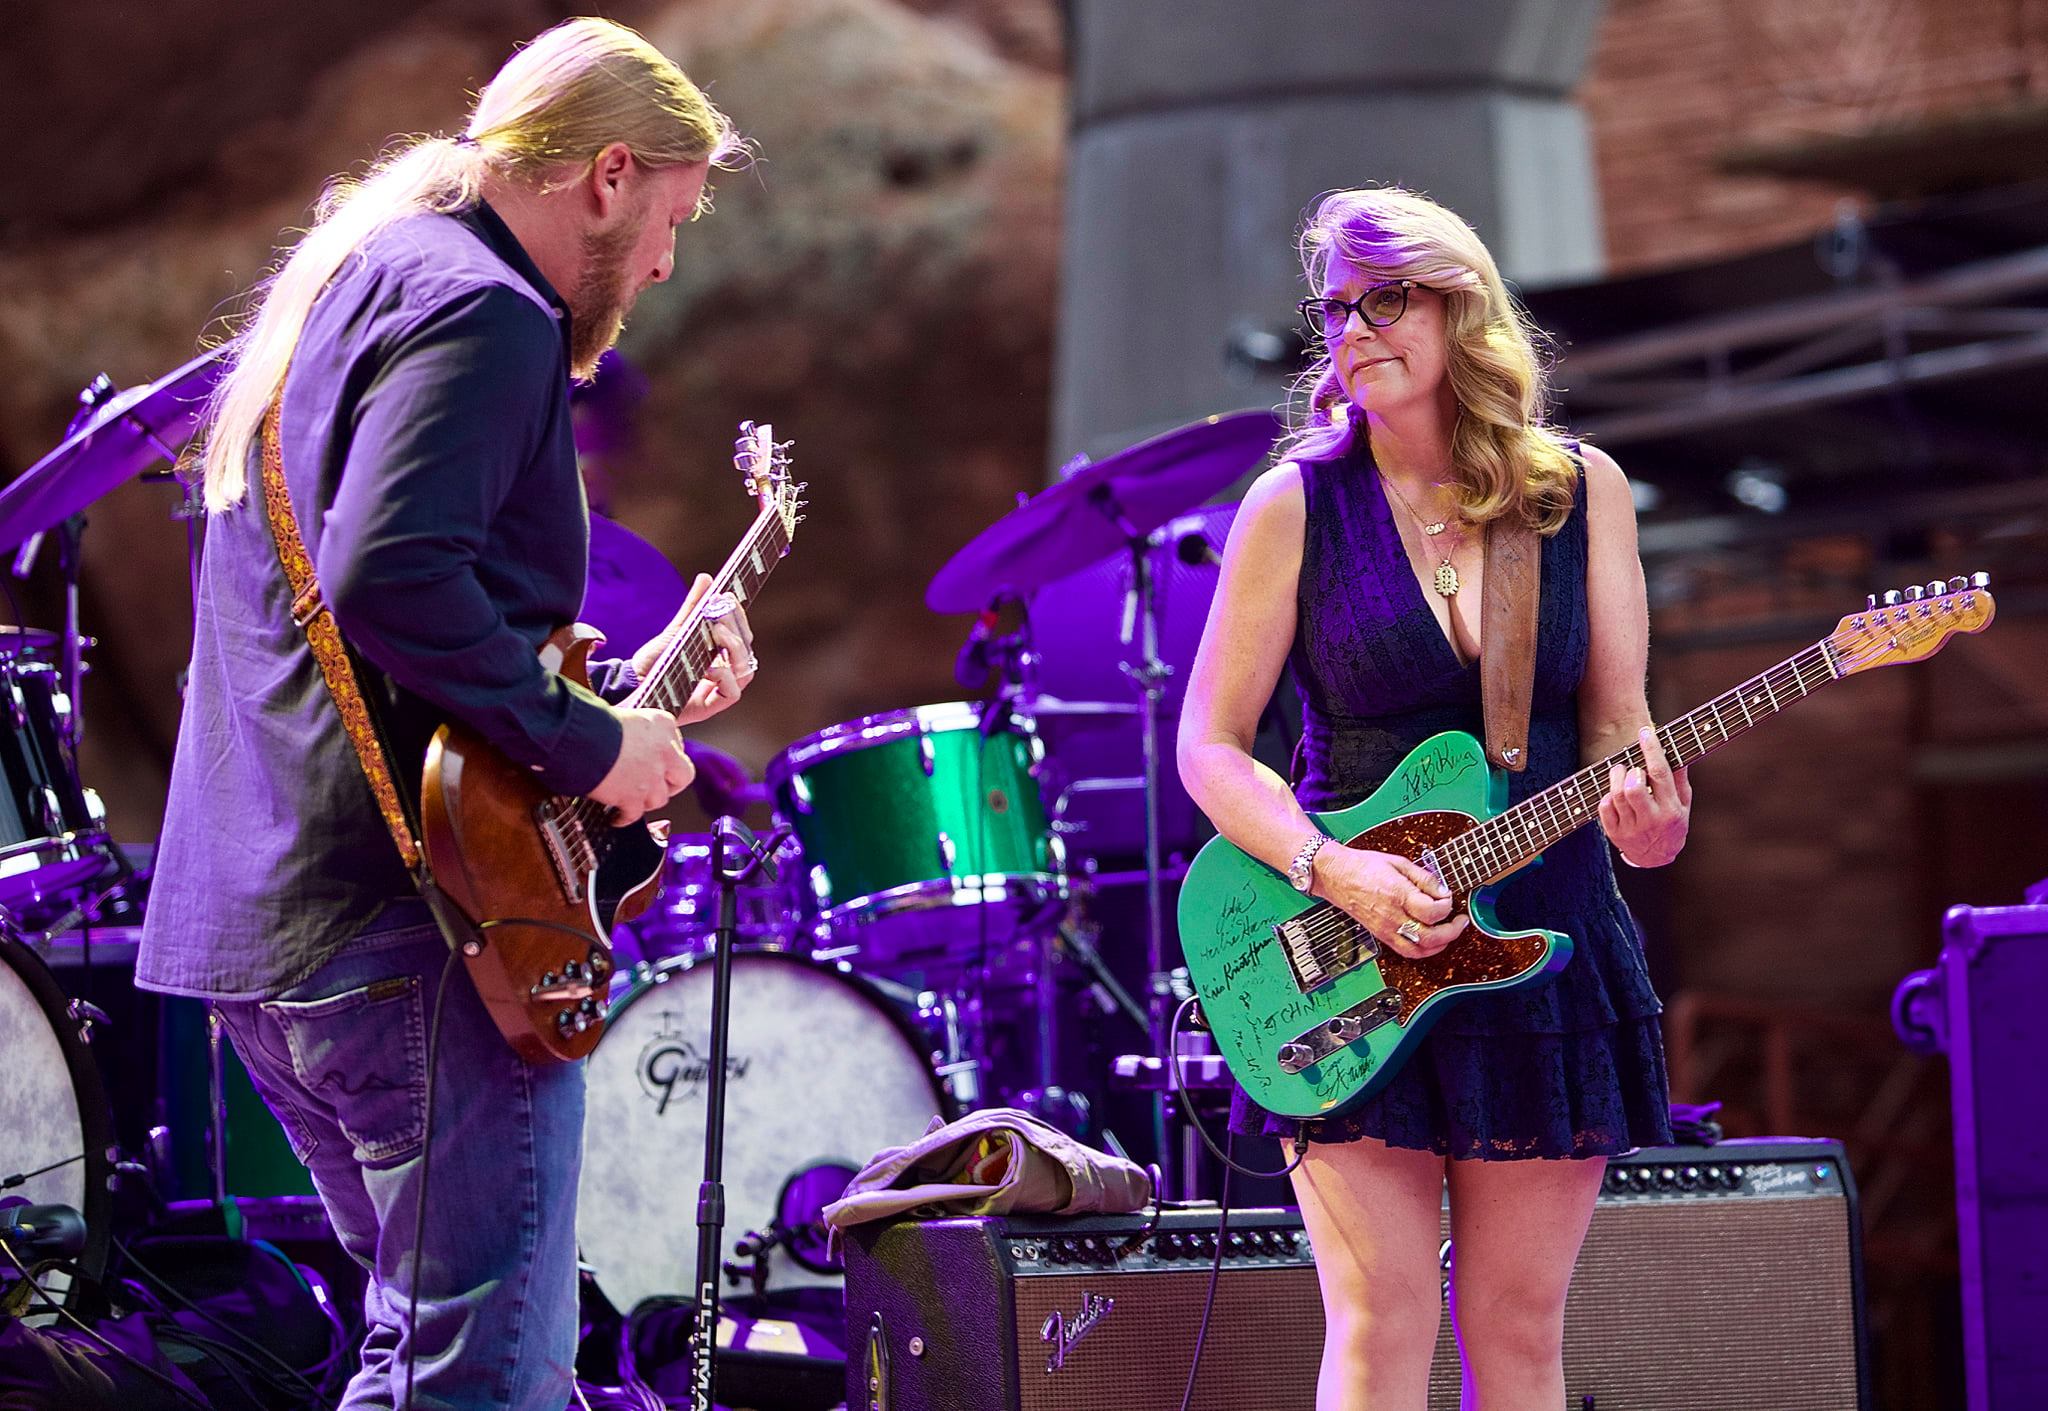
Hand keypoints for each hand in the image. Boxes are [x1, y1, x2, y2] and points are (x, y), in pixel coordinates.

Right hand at [589, 707, 695, 823]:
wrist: (580, 738)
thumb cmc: (593, 721)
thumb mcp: (624, 714)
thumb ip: (635, 730)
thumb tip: (627, 742)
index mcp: (663, 725)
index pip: (676, 744)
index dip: (665, 757)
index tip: (655, 761)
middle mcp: (664, 751)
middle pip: (683, 775)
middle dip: (672, 784)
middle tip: (657, 785)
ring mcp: (651, 777)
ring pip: (660, 798)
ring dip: (646, 800)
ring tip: (634, 799)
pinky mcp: (634, 797)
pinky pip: (634, 814)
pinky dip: (624, 817)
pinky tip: (617, 817)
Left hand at [634, 573, 758, 724]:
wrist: (629, 685)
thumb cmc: (654, 661)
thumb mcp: (676, 631)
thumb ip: (693, 608)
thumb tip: (707, 578)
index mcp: (720, 657)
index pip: (742, 638)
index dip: (739, 618)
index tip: (728, 596)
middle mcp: (723, 675)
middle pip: (746, 652)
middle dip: (737, 628)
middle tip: (720, 610)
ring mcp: (717, 692)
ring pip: (746, 671)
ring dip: (735, 648)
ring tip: (717, 631)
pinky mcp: (709, 707)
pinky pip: (733, 692)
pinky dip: (725, 675)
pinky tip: (710, 664)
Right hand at [1311, 843, 1467, 959]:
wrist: (1336, 875)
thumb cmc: (1363, 866)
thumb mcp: (1399, 862)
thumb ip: (1424, 878)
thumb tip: (1443, 891)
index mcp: (1397, 894)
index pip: (1432, 911)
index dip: (1447, 906)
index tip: (1449, 898)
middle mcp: (1391, 916)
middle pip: (1429, 937)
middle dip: (1451, 932)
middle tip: (1460, 921)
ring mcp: (1385, 929)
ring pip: (1418, 951)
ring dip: (1439, 945)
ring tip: (1449, 933)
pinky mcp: (1381, 935)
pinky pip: (1406, 951)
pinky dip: (1423, 950)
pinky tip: (1431, 940)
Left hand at [1598, 726, 1692, 866]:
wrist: (1657, 858)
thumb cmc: (1672, 822)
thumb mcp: (1683, 803)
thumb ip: (1680, 778)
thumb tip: (1677, 749)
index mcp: (1671, 810)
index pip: (1660, 774)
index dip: (1652, 750)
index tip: (1646, 732)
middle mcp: (1651, 820)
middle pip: (1633, 788)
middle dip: (1631, 770)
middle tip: (1632, 766)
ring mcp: (1631, 828)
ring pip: (1616, 795)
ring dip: (1616, 777)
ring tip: (1620, 772)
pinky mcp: (1614, 833)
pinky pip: (1604, 807)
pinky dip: (1607, 795)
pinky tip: (1614, 793)